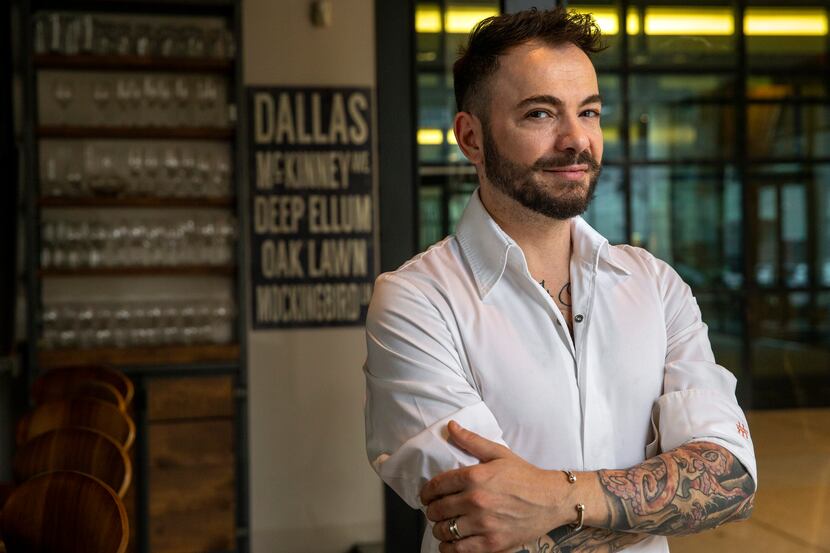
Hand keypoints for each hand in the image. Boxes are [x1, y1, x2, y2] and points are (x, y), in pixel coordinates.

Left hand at [420, 421, 571, 552]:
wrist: (552, 499)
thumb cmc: (525, 476)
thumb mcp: (498, 453)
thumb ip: (471, 441)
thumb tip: (450, 426)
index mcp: (475, 476)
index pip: (436, 486)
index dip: (426, 492)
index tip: (427, 496)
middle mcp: (476, 500)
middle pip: (437, 510)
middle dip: (432, 510)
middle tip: (436, 510)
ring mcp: (484, 524)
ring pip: (444, 531)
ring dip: (440, 529)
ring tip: (445, 525)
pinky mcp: (492, 543)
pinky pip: (458, 550)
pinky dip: (449, 548)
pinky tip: (452, 541)